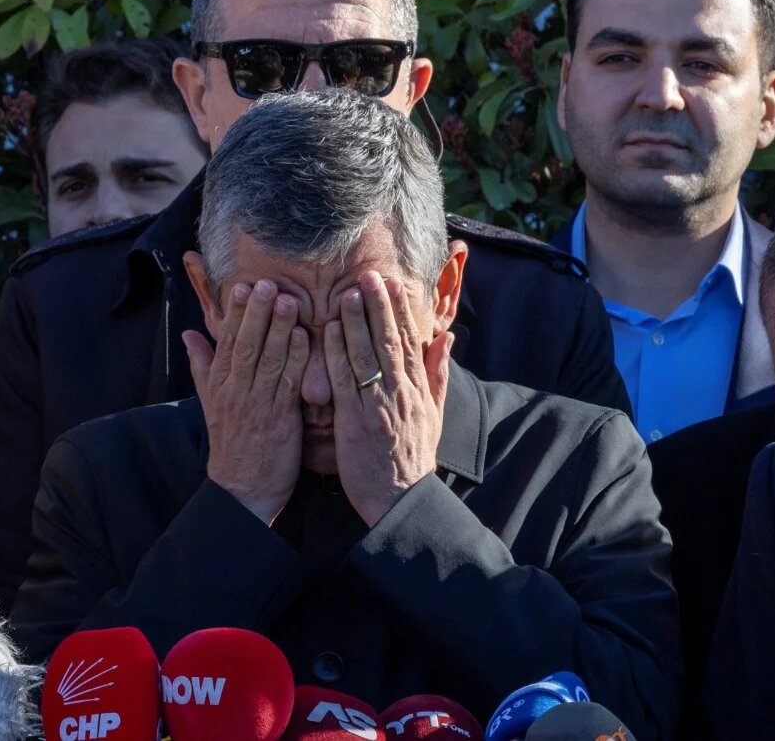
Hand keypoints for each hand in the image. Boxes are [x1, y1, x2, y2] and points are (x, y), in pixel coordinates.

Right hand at [184, 280, 308, 523]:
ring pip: (268, 360)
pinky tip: (305, 339)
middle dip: (257, 313)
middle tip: (267, 283)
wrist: (242, 489)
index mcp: (219, 384)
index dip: (237, 313)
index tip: (244, 286)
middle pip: (246, 345)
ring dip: (279, 330)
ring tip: (289, 301)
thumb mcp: (209, 402)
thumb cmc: (231, 443)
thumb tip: (189, 334)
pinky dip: (296, 360)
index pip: (227, 341)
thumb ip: (202, 365)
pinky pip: (288, 384)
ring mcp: (257, 405)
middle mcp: (236, 391)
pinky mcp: (279, 419)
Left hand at [324, 271, 452, 527]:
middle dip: (379, 306)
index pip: (410, 341)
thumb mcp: (435, 414)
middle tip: (368, 275)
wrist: (401, 499)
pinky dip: (336, 353)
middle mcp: (400, 393)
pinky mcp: (355, 420)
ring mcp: (377, 405)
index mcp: (418, 390)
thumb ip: (438, 374)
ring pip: (366, 355)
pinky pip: (344, 380)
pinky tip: (329, 331)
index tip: (393, 283)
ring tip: (349, 293)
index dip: (401, 310)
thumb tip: (445, 337)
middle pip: (389, 341)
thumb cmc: (413, 458)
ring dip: (357, 322)